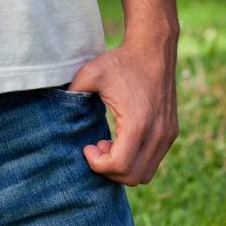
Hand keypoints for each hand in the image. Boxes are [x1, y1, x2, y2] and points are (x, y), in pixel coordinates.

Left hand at [68, 38, 178, 185]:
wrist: (153, 49)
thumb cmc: (121, 61)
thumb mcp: (91, 73)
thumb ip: (72, 93)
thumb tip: (54, 111)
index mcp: (138, 123)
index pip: (119, 166)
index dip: (98, 165)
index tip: (87, 147)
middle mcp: (157, 134)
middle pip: (133, 177)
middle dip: (110, 170)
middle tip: (96, 148)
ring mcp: (167, 135)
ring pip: (145, 174)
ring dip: (124, 168)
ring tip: (109, 145)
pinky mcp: (170, 132)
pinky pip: (153, 161)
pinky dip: (136, 160)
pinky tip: (122, 140)